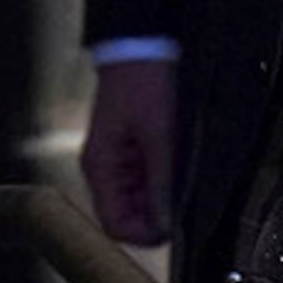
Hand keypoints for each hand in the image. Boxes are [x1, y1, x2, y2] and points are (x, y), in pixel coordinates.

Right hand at [80, 58, 177, 246]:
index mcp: (100, 168)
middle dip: (154, 216)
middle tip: (182, 201)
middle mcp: (102, 169)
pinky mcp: (128, 152)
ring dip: (159, 198)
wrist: (141, 47)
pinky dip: (160, 182)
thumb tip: (165, 225)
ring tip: (180, 175)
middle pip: (125, 215)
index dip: (143, 235)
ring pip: (136, 201)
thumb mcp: (160, 137)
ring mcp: (115, 161)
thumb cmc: (143, 84)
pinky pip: (142, 182)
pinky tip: (176, 165)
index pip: (114, 225)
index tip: (172, 230)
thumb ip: (162, 183)